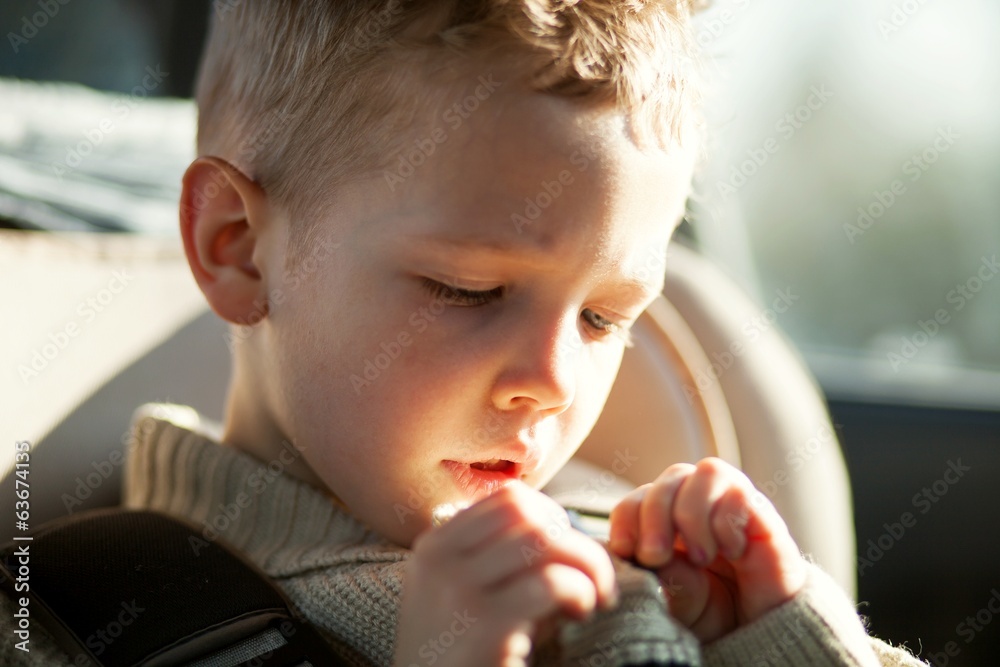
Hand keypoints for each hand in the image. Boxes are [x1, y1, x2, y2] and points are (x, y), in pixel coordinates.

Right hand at [393, 482, 618, 666]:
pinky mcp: (484, 628)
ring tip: (591, 597)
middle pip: (528, 514)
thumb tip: (566, 532)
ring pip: (543, 539)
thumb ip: (495, 557)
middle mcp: (441, 561)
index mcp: (435, 546)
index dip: (554, 518)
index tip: (567, 554)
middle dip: (575, 540)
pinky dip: (580, 591)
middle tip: (592, 577)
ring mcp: (459, 592)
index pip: (508, 499)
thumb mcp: (460, 593)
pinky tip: (579, 612)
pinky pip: (551, 583)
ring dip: (585, 564)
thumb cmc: (462, 655)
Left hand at [608, 457, 806, 642]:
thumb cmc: (714, 612)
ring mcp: (730, 503)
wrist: (765, 631)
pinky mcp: (762, 512)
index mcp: (666, 521)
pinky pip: (739, 493)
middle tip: (654, 556)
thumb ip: (667, 583)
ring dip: (692, 514)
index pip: (637, 500)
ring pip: (707, 472)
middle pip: (670, 480)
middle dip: (653, 516)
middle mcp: (697, 503)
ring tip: (700, 557)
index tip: (624, 550)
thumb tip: (652, 557)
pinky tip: (732, 551)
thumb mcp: (680, 606)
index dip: (626, 519)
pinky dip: (726, 523)